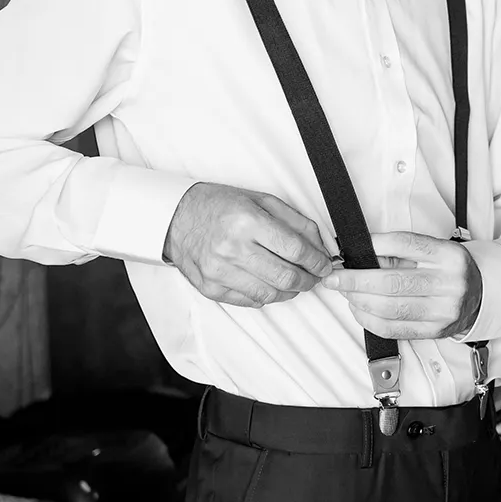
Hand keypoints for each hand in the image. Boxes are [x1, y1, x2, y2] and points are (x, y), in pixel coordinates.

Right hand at [163, 183, 333, 306]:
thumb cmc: (218, 206)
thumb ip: (295, 222)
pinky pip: (250, 301)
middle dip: (308, 280)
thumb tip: (320, 245)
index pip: (295, 250)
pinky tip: (270, 284)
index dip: (317, 261)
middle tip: (314, 276)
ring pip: (270, 294)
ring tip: (295, 281)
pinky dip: (267, 295)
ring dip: (290, 291)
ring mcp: (219, 272)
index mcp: (247, 222)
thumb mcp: (261, 201)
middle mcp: (233, 248)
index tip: (324, 265)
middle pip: (286, 276)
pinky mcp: (210, 288)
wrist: (175, 217)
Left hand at [321, 231, 482, 340]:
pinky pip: (394, 329)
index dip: (372, 246)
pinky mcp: (435, 331)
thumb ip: (398, 251)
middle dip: (355, 281)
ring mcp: (443, 311)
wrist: (479, 295)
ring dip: (359, 301)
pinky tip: (360, 310)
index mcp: (448, 256)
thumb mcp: (432, 251)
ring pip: (390, 308)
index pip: (404, 244)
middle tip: (335, 278)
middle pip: (392, 282)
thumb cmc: (449, 271)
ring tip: (346, 293)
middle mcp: (449, 283)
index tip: (348, 253)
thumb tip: (359, 255)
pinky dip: (369, 320)